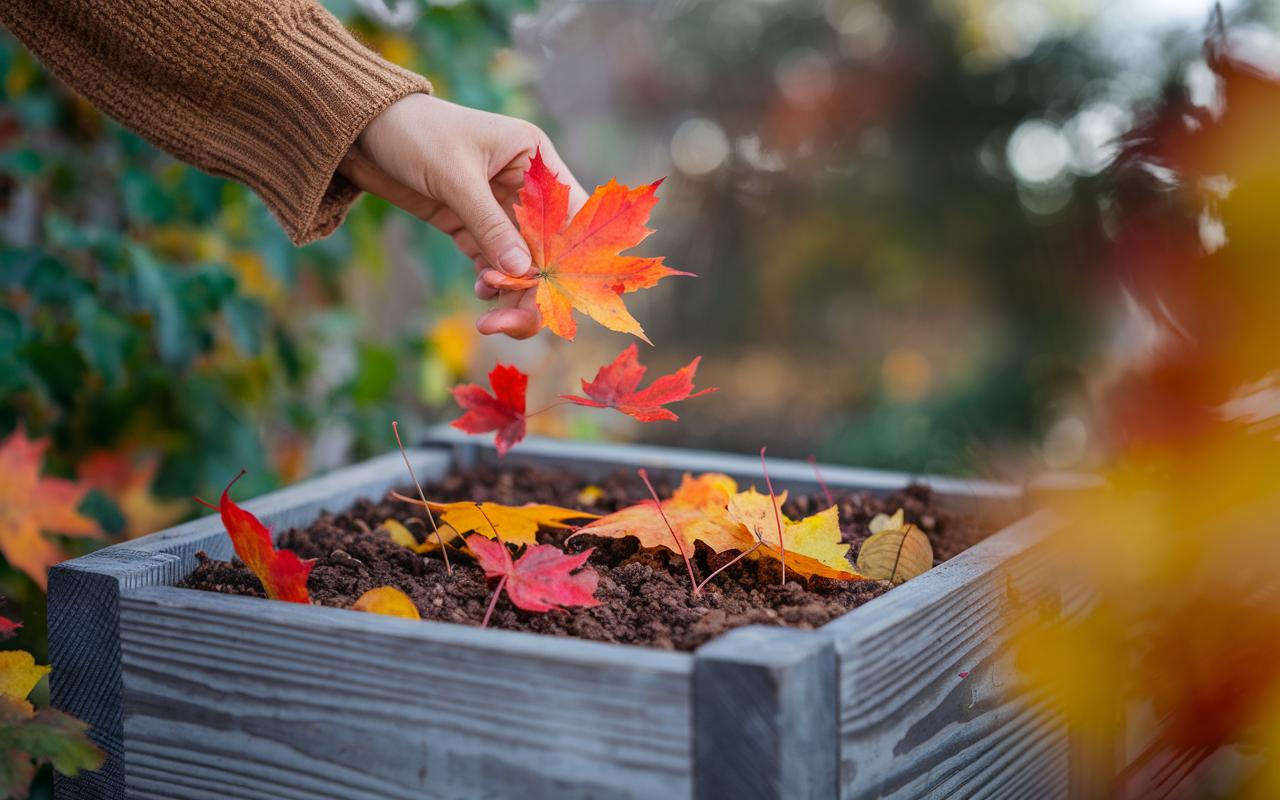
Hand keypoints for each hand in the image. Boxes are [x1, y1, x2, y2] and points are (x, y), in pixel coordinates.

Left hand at [340, 94, 587, 338]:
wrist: (362, 130)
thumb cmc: (415, 133)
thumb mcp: (455, 177)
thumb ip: (490, 226)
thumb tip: (524, 273)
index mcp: (535, 160)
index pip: (571, 214)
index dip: (574, 257)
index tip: (563, 294)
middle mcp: (525, 186)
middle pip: (549, 248)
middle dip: (537, 289)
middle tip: (515, 323)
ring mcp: (499, 208)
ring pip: (522, 262)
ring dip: (513, 293)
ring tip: (491, 318)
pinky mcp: (473, 225)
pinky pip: (494, 263)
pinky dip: (493, 283)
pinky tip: (482, 292)